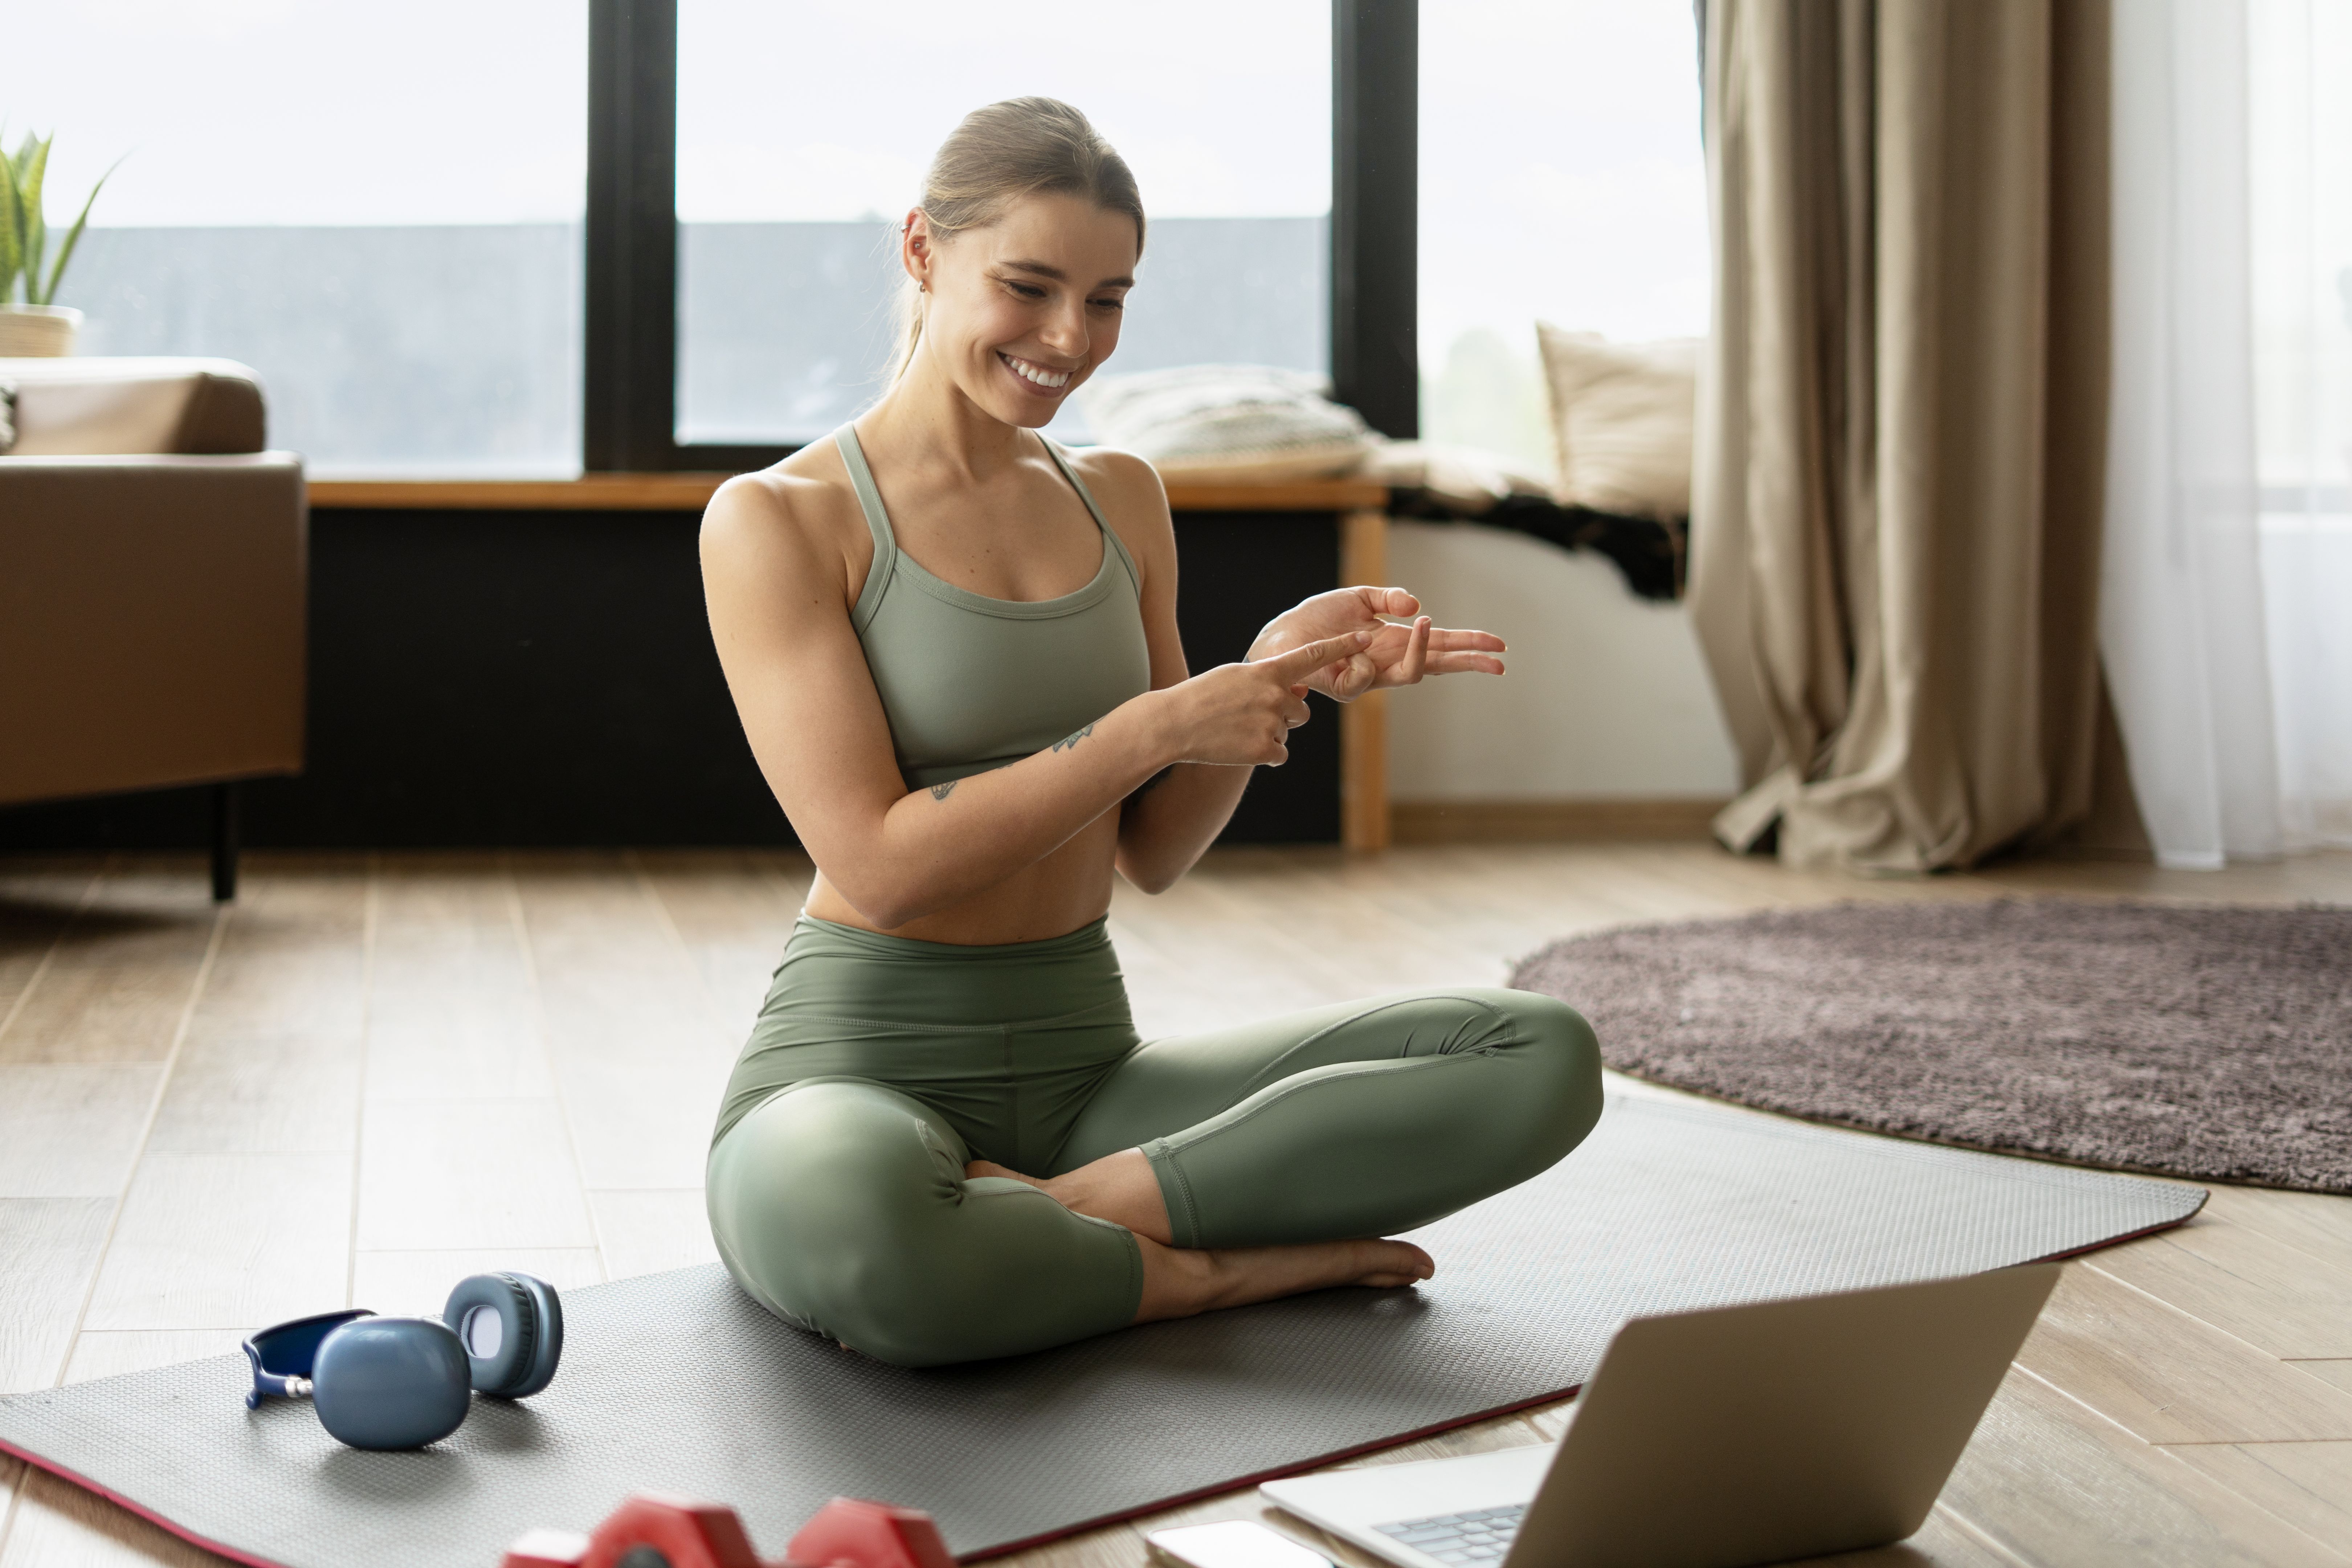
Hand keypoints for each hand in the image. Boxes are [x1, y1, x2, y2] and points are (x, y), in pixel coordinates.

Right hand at [1158, 632, 1373, 766]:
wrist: (1175, 724)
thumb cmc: (1203, 696)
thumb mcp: (1237, 676)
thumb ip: (1269, 679)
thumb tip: (1298, 689)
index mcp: (1268, 672)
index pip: (1313, 655)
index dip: (1342, 646)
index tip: (1365, 637)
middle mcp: (1276, 695)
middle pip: (1302, 710)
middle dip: (1283, 715)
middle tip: (1248, 715)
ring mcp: (1272, 723)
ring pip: (1288, 732)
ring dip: (1271, 734)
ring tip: (1238, 729)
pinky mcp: (1265, 750)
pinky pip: (1280, 754)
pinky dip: (1264, 754)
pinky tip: (1239, 745)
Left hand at [1247, 587, 1505, 700]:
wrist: (1281, 636)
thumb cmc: (1317, 619)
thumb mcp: (1359, 598)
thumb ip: (1390, 598)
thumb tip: (1419, 607)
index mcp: (1395, 642)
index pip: (1440, 644)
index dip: (1469, 644)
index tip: (1498, 645)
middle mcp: (1388, 663)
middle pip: (1439, 664)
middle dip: (1469, 661)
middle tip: (1500, 662)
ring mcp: (1370, 678)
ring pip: (1411, 673)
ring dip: (1422, 646)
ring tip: (1423, 623)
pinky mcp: (1347, 687)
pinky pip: (1367, 674)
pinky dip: (1362, 655)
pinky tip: (1347, 645)